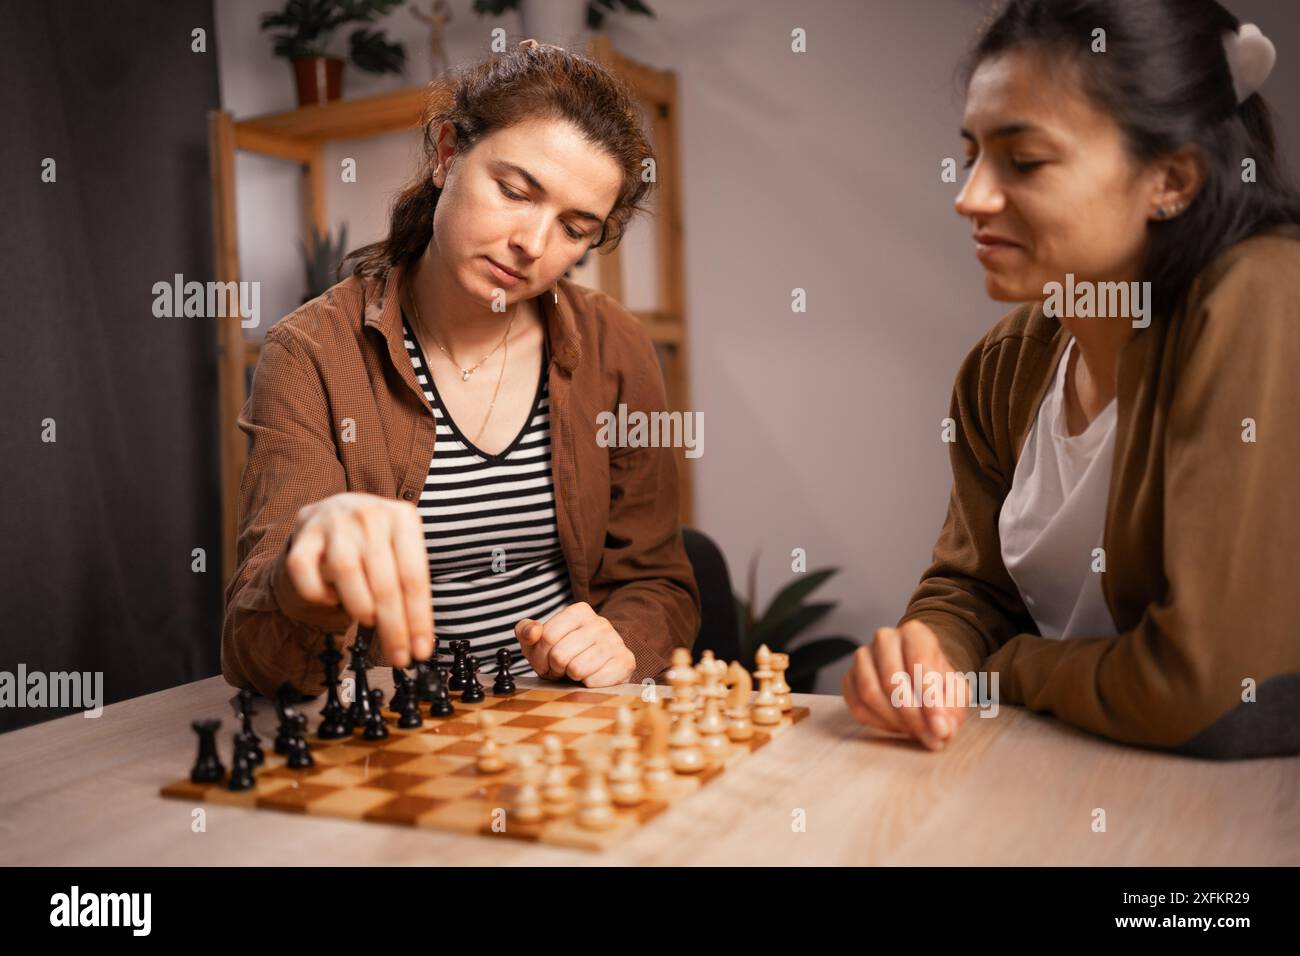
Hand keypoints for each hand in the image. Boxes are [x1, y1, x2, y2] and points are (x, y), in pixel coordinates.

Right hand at [273, 492, 432, 667]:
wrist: (335, 511)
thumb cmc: (376, 541)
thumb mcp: (402, 550)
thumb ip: (409, 586)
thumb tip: (418, 639)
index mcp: (402, 517)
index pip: (414, 577)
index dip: (418, 619)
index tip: (420, 650)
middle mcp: (369, 515)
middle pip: (384, 580)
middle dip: (393, 627)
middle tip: (399, 656)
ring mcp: (333, 521)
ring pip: (346, 570)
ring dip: (359, 606)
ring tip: (368, 620)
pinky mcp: (304, 533)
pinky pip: (304, 569)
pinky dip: (318, 591)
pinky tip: (332, 598)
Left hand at [514, 602, 634, 686]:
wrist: (598, 667)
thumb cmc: (564, 652)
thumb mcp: (539, 641)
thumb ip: (526, 631)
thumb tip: (533, 632)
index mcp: (580, 611)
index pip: (547, 636)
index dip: (540, 656)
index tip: (545, 660)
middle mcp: (600, 623)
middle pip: (559, 654)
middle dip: (555, 668)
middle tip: (561, 669)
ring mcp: (615, 642)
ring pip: (576, 669)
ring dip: (570, 677)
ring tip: (574, 673)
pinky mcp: (625, 662)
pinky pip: (593, 681)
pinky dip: (586, 685)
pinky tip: (590, 678)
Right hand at [841, 620, 969, 750]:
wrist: (917, 674)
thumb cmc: (937, 680)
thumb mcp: (955, 689)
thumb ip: (954, 706)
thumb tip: (943, 729)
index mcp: (914, 633)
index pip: (919, 663)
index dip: (930, 700)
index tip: (941, 729)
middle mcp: (885, 638)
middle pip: (891, 680)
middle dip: (912, 716)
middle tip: (930, 738)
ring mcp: (863, 657)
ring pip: (870, 693)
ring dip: (895, 721)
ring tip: (915, 733)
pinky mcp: (849, 677)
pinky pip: (857, 705)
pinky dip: (878, 723)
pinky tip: (897, 727)